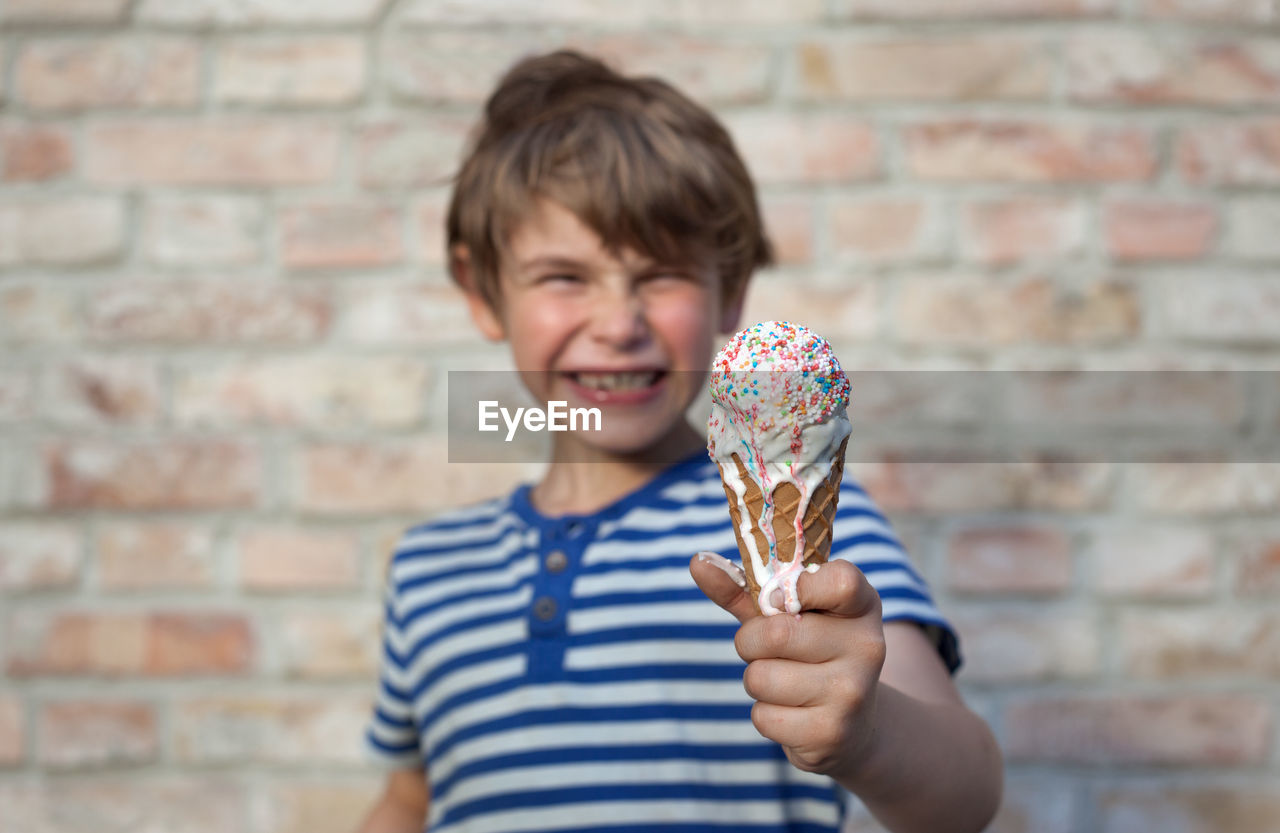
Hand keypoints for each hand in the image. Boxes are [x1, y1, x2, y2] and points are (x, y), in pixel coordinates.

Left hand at [690, 553, 886, 777]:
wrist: (852, 726)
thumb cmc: (809, 653)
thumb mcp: (785, 614)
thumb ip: (744, 587)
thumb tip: (698, 562)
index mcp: (862, 605)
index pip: (840, 582)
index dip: (799, 586)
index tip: (781, 598)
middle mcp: (867, 647)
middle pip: (774, 633)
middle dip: (751, 643)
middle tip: (772, 650)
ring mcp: (853, 693)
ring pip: (761, 677)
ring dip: (756, 680)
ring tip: (785, 682)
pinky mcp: (831, 733)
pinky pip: (763, 716)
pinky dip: (764, 714)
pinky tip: (793, 712)